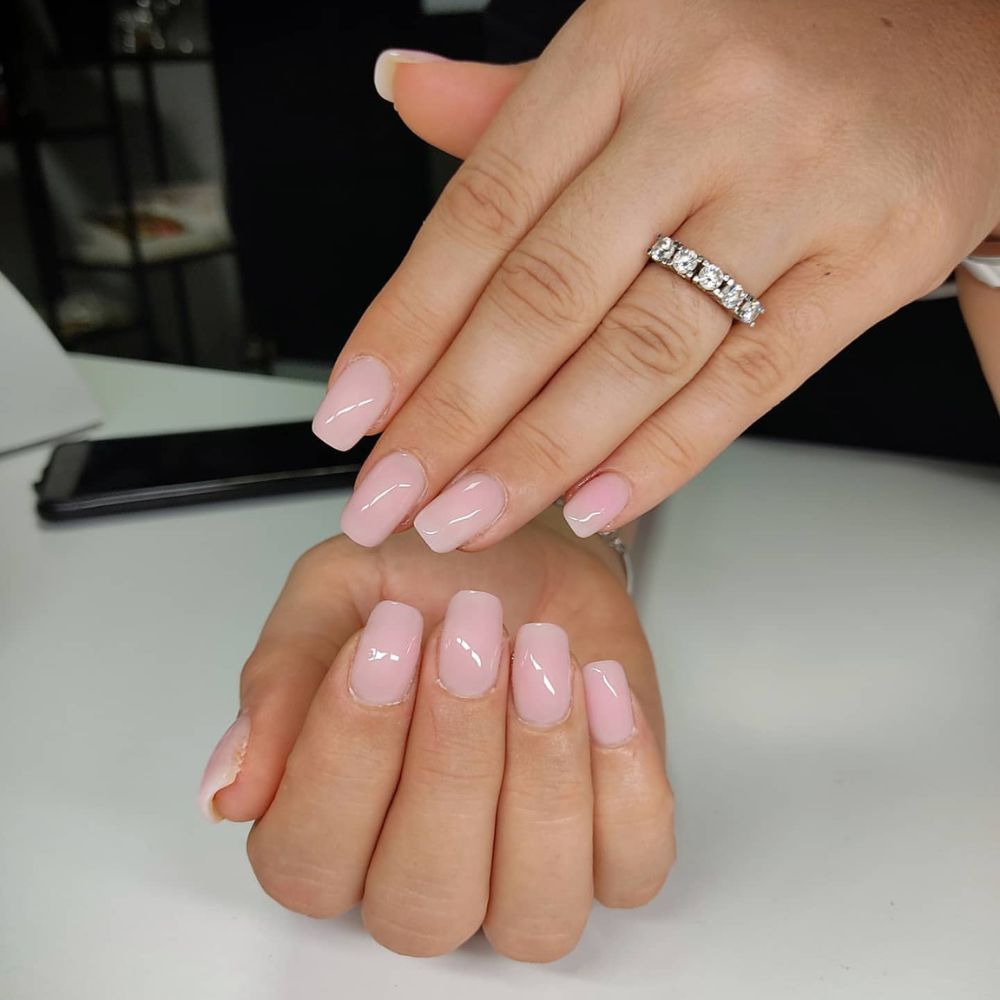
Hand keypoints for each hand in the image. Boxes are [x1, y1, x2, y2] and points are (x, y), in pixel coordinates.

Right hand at [199, 513, 673, 960]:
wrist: (530, 554)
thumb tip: (228, 789)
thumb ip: (280, 682)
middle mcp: (420, 873)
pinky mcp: (612, 849)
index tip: (385, 637)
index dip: (345, 754)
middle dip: (451, 755)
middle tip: (468, 633)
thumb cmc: (427, 580)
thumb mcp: (332, 594)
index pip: (307, 859)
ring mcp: (522, 876)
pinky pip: (631, 868)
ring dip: (540, 772)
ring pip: (533, 911)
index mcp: (327, 826)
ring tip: (539, 653)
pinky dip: (623, 777)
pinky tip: (598, 684)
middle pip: (422, 899)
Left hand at [312, 0, 999, 553]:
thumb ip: (514, 98)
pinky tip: (591, 505)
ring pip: (635, 353)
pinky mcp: (869, 262)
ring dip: (536, 456)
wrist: (960, 42)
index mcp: (624, 46)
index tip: (351, 411)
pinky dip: (661, 455)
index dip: (404, 326)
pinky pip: (747, 383)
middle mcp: (702, 112)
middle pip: (544, 297)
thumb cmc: (783, 47)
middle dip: (453, 417)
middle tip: (391, 496)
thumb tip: (404, 88)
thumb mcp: (639, 45)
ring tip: (466, 517)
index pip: (481, 212)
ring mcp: (793, 189)